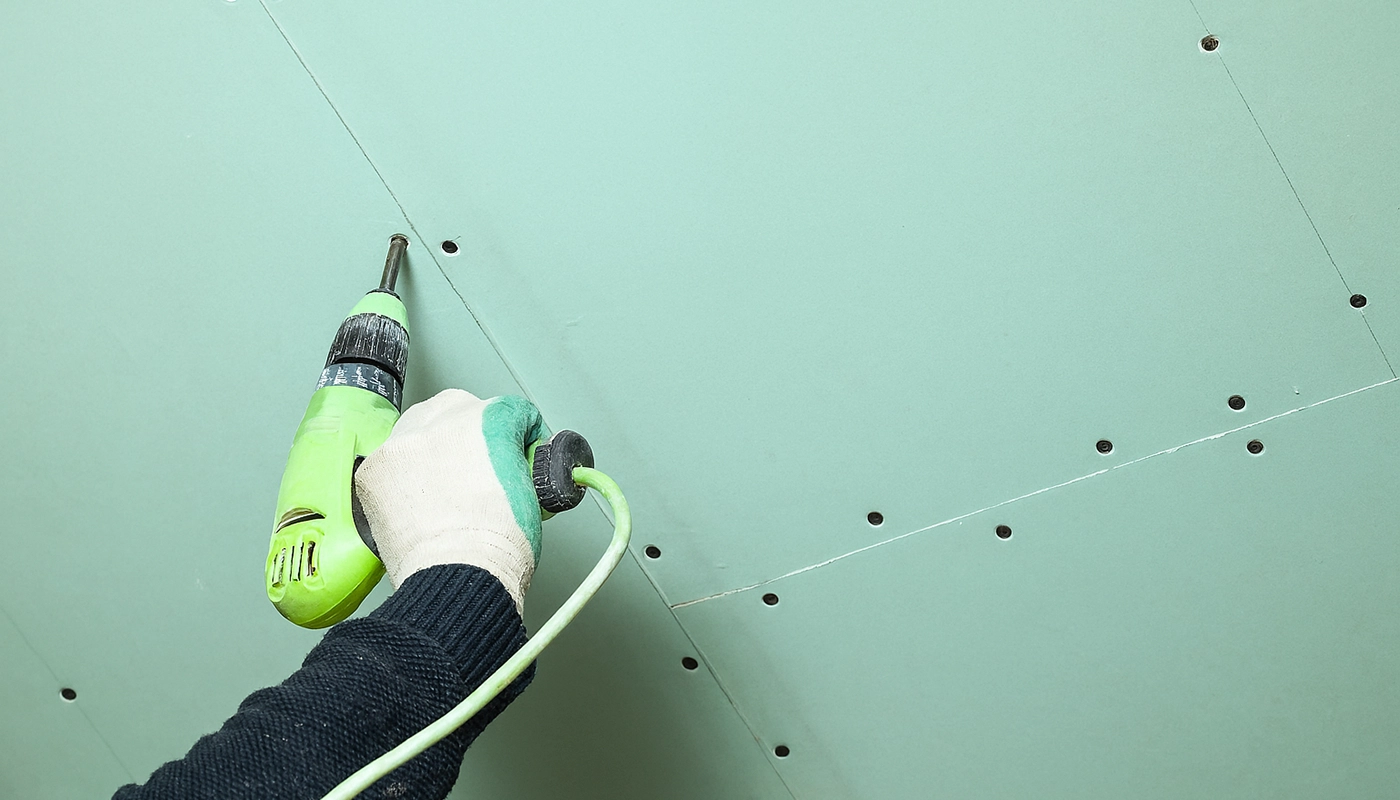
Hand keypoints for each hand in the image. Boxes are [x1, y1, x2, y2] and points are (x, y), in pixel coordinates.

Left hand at [353, 389, 545, 615]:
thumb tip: (516, 468)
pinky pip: (392, 460)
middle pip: (460, 408)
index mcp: (490, 419)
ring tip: (445, 483)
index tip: (520, 452)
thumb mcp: (532, 492)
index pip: (513, 411)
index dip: (523, 435)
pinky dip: (404, 476)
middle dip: (472, 431)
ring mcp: (402, 443)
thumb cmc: (496, 546)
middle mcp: (443, 420)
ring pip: (419, 428)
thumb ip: (522, 465)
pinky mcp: (373, 470)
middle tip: (481, 465)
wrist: (456, 577)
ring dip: (433, 448)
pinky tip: (419, 500)